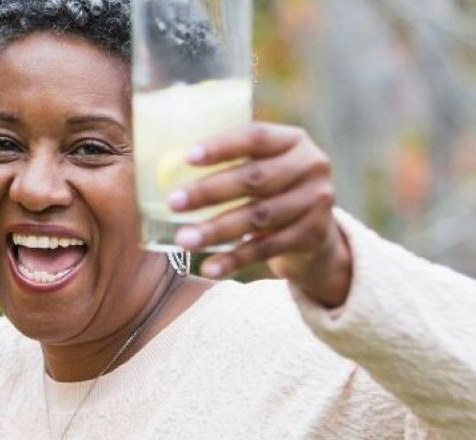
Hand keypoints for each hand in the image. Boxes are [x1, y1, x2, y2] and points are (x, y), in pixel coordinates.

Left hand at [168, 122, 352, 306]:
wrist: (316, 230)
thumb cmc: (269, 190)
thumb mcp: (260, 166)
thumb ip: (227, 161)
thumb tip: (159, 164)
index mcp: (292, 140)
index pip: (256, 136)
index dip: (222, 145)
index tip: (187, 157)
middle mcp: (310, 166)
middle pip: (254, 179)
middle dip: (209, 192)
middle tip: (173, 203)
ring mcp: (316, 202)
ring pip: (258, 217)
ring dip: (216, 230)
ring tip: (183, 240)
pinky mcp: (312, 235)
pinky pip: (266, 249)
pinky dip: (234, 260)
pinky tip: (208, 267)